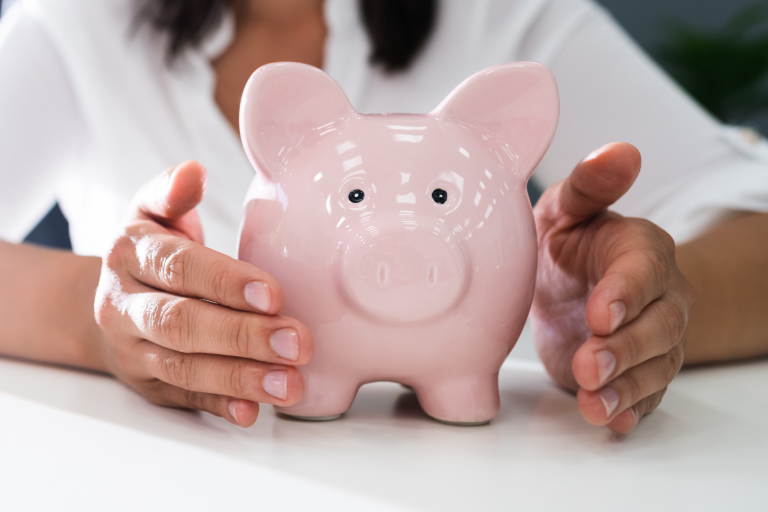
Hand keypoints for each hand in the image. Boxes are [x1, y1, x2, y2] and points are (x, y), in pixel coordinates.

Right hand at [94, 161, 312, 426]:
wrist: (111, 302)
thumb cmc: (151, 253)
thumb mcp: (153, 213)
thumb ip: (172, 192)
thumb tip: (193, 171)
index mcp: (130, 255)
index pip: (177, 268)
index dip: (224, 282)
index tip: (272, 294)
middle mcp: (124, 306)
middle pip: (181, 323)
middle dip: (242, 335)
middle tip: (297, 342)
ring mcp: (134, 350)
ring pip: (183, 367)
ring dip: (239, 378)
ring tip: (288, 382)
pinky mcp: (150, 384)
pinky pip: (184, 397)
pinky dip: (219, 406)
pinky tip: (252, 412)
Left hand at [531, 143, 695, 433]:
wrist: (570, 283)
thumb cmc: (568, 242)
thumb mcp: (566, 209)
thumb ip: (588, 186)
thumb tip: (620, 151)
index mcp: (640, 251)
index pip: (644, 271)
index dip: (626, 293)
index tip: (600, 313)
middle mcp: (658, 297)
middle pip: (657, 328)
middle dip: (623, 351)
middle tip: (586, 366)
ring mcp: (651, 339)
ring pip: (653, 369)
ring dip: (624, 389)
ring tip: (592, 404)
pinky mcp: (636, 373)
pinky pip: (644, 396)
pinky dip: (628, 411)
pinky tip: (610, 423)